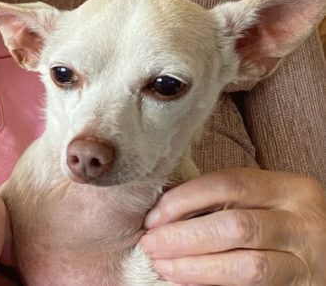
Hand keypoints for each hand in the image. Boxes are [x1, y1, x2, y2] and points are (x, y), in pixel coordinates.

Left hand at [138, 168, 325, 284]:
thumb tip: (162, 209)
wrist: (325, 256)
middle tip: (151, 244)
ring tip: (164, 266)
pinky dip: (215, 284)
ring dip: (196, 267)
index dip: (185, 199)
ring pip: (247, 265)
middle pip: (235, 225)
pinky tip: (189, 281)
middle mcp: (304, 222)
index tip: (153, 216)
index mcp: (291, 189)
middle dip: (184, 236)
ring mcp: (308, 260)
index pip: (230, 183)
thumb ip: (224, 200)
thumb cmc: (281, 225)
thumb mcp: (263, 203)